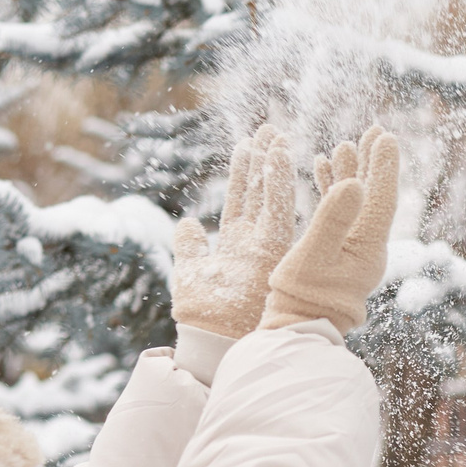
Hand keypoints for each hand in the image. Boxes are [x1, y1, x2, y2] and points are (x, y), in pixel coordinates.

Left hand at [171, 127, 300, 340]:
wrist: (211, 337)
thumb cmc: (202, 313)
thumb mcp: (190, 272)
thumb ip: (190, 246)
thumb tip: (186, 223)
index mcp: (236, 245)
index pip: (243, 200)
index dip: (245, 172)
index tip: (247, 144)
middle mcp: (254, 242)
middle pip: (261, 192)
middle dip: (264, 160)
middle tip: (270, 129)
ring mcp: (265, 244)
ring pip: (272, 196)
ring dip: (273, 164)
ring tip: (274, 134)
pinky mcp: (272, 249)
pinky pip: (278, 208)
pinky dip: (277, 180)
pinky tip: (277, 154)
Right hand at [261, 125, 401, 332]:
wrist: (298, 327)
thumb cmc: (304, 295)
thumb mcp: (314, 254)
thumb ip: (332, 217)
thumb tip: (355, 182)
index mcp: (367, 246)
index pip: (381, 198)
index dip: (382, 165)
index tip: (384, 136)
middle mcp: (367, 246)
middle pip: (374, 196)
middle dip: (372, 163)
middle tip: (374, 131)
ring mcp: (353, 249)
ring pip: (356, 203)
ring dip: (352, 173)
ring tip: (346, 144)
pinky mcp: (337, 252)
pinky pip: (339, 213)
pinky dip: (331, 189)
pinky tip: (321, 169)